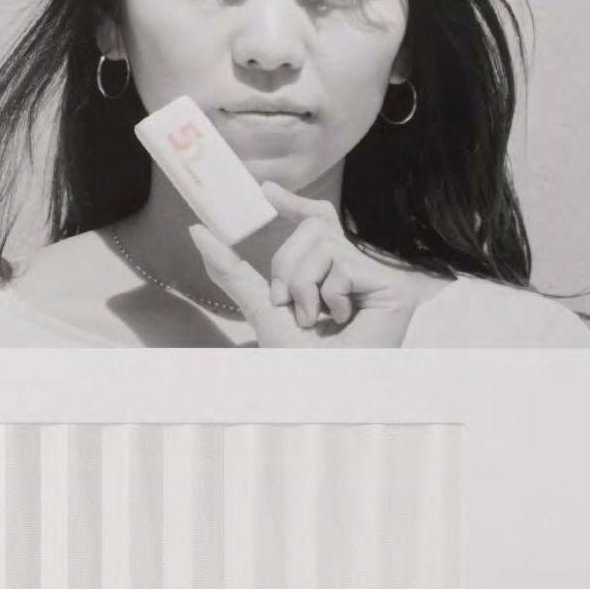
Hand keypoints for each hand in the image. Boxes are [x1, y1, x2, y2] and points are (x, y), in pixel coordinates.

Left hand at [185, 182, 445, 347]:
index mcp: (328, 275)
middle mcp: (354, 271)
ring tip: (318, 320)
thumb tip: (198, 230)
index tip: (266, 191)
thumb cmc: (301, 369)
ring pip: (323, 243)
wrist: (328, 397)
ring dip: (304, 286)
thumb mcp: (262, 310)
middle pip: (312, 229)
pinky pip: (342, 266)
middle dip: (287, 268)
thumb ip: (233, 271)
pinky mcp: (391, 285)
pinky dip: (329, 296)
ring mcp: (375, 277)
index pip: (316, 222)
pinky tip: (344, 322)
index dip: (295, 203)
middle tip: (292, 307)